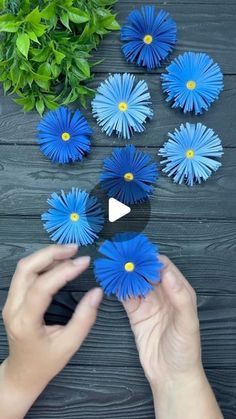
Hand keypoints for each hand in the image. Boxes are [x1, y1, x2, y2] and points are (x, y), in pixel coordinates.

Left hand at [0, 244, 102, 418]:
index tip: (84, 262)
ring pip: (24, 268)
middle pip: (26, 268)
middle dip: (50, 253)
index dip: (64, 271)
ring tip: (69, 252)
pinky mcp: (14, 299)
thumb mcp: (70, 344)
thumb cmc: (46, 362)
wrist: (22, 373)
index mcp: (26, 322)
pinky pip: (25, 274)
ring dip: (46, 256)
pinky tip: (59, 262)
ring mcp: (10, 302)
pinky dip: (43, 263)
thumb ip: (84, 318)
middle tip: (74, 249)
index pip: (42, 287)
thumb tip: (97, 292)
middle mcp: (13, 308)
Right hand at [122, 255, 222, 418]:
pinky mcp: (135, 313)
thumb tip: (167, 272)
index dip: (150, 258)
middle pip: (146, 271)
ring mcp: (148, 303)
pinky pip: (125, 296)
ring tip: (112, 265)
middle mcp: (163, 294)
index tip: (137, 253)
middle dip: (134, 262)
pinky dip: (117, 288)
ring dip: (124, 273)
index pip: (164, 267)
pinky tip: (110, 281)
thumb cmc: (185, 350)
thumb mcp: (187, 322)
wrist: (170, 375)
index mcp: (178, 292)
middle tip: (120, 255)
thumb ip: (179, 296)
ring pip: (134, 281)